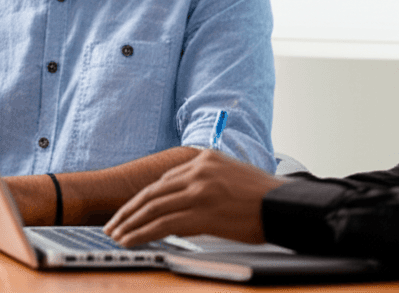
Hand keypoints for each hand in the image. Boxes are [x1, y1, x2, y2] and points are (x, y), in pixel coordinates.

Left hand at [104, 150, 288, 246]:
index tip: (131, 210)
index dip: (144, 198)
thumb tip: (185, 200)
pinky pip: (164, 224)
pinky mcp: (202, 213)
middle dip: (129, 210)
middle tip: (113, 223)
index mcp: (204, 159)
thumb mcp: (232, 176)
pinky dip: (143, 233)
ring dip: (131, 223)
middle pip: (153, 192)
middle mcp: (199, 171)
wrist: (285, 205)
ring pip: (154, 208)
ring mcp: (199, 191)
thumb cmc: (264, 197)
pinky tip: (132, 240)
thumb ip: (207, 181)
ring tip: (116, 235)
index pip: (165, 180)